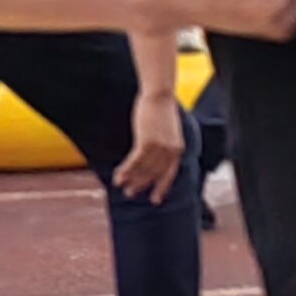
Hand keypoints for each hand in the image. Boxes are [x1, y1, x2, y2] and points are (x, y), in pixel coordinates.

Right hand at [116, 76, 185, 202]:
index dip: (161, 188)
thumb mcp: (167, 131)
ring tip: (121, 185)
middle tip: (130, 193)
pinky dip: (125, 170)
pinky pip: (135, 162)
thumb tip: (152, 157)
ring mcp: (160, 148)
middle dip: (141, 185)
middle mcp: (171, 151)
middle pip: (154, 174)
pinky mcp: (147, 142)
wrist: (159, 95)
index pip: (169, 174)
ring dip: (131, 179)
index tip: (155, 200)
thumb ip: (163, 145)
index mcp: (177, 150)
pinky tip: (118, 175)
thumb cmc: (160, 109)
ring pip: (143, 169)